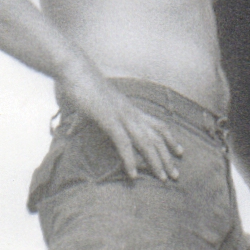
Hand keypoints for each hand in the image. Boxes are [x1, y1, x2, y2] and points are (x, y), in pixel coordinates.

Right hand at [57, 64, 182, 181]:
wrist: (76, 71)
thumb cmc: (81, 88)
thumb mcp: (86, 109)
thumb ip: (81, 122)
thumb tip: (69, 132)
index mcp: (131, 109)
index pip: (158, 125)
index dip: (171, 138)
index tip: (180, 152)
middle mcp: (132, 113)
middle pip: (156, 137)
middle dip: (167, 157)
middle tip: (176, 175)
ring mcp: (122, 116)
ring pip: (146, 142)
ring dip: (155, 162)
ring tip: (163, 178)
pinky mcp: (110, 119)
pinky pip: (124, 143)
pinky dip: (130, 159)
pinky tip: (133, 174)